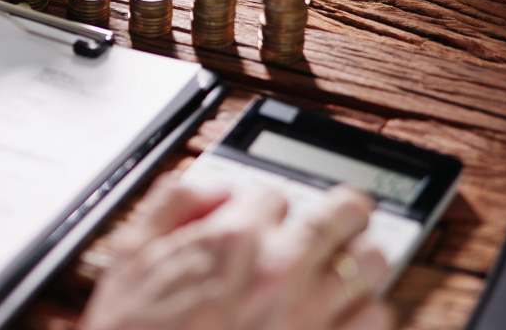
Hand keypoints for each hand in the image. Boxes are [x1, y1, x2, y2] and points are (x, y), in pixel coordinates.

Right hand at [81, 175, 392, 329]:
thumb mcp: (131, 251)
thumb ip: (174, 202)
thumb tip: (214, 189)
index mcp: (232, 239)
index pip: (273, 194)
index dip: (266, 203)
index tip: (264, 216)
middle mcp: (277, 272)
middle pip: (341, 214)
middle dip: (343, 208)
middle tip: (346, 211)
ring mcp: (306, 315)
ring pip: (370, 264)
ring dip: (362, 257)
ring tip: (353, 259)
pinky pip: (375, 319)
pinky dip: (368, 311)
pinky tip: (351, 311)